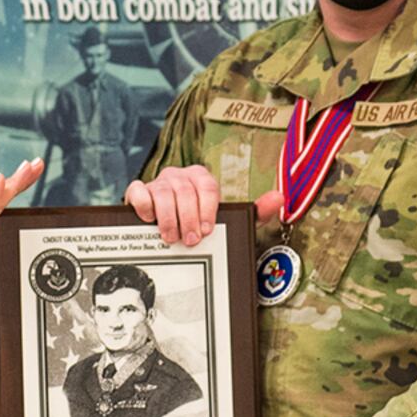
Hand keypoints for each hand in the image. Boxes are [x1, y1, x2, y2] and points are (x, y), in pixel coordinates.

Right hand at [125, 166, 284, 245]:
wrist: (169, 230)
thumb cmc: (200, 224)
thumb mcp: (229, 220)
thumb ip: (255, 211)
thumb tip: (279, 198)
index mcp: (201, 178)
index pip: (207, 185)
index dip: (207, 209)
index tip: (207, 230)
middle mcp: (179, 176)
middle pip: (184, 190)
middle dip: (188, 217)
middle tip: (190, 240)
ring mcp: (158, 182)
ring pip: (162, 192)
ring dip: (167, 217)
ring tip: (171, 237)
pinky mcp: (138, 191)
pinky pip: (137, 190)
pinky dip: (143, 204)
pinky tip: (148, 218)